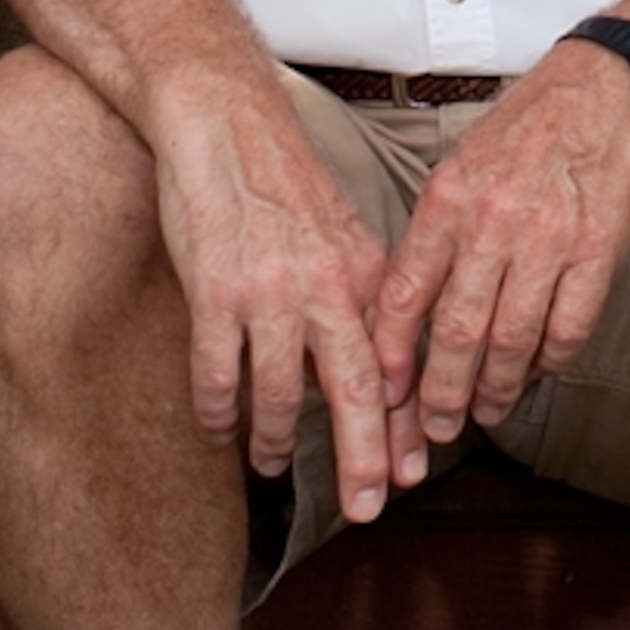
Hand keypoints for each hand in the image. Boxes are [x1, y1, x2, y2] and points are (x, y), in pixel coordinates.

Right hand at [148, 74, 418, 520]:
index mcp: (365, 274)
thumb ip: (358, 300)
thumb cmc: (283, 183)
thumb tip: (373, 366)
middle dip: (364, 457)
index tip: (413, 473)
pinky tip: (218, 429)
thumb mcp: (342, 236)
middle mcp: (327, 288)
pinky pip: (219, 375)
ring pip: (278, 396)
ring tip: (271, 464)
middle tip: (368, 506)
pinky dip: (219, 412)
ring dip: (274, 440)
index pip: (396, 366)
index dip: (405, 426)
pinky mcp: (216, 294)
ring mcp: (270, 293)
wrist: (226, 123)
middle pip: (356, 391)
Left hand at [370, 45, 629, 444]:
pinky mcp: (599, 251)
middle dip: (441, 393)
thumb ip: (436, 231)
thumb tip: (410, 304)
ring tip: (487, 408)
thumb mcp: (463, 164)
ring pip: (513, 340)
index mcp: (449, 197)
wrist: (608, 89)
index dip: (393, 357)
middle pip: (457, 332)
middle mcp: (493, 221)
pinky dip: (550, 360)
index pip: (406, 295)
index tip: (387, 393)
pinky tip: (539, 370)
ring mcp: (550, 238)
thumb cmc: (532, 126)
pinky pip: (569, 327)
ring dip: (497, 388)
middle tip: (436, 425)